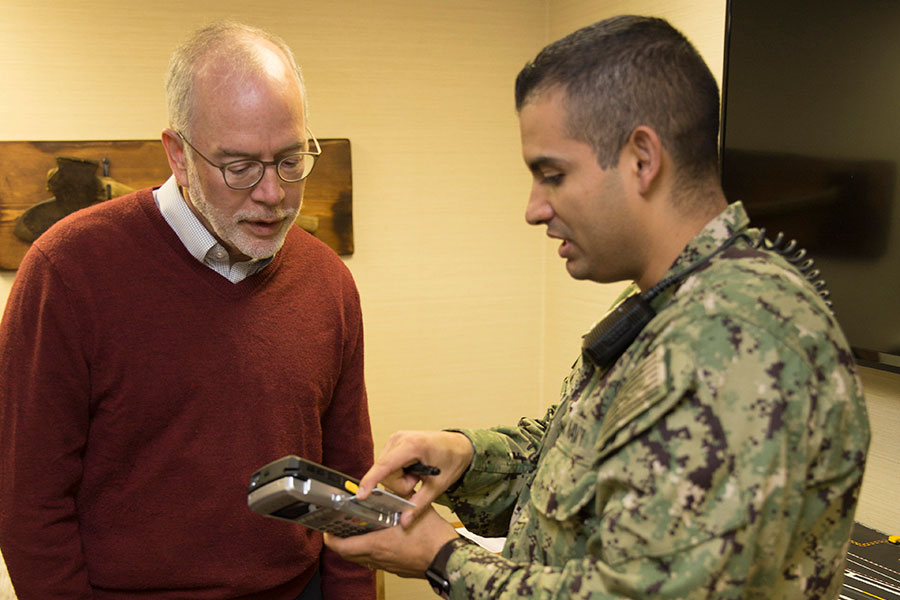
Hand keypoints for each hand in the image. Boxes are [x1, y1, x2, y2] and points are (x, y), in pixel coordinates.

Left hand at [323, 506, 459, 577]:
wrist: (448, 558)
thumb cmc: (433, 538)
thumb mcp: (413, 508)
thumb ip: (398, 495)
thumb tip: (389, 483)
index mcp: (377, 544)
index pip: (342, 546)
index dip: (330, 538)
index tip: (327, 529)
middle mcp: (379, 558)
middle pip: (348, 555)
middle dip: (340, 542)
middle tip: (340, 528)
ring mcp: (387, 566)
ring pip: (362, 559)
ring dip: (356, 547)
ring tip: (358, 531)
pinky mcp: (397, 569)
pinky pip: (377, 562)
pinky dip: (372, 551)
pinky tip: (381, 540)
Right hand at [355, 430, 473, 526]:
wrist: (459, 445)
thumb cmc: (451, 460)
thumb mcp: (438, 486)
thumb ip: (419, 504)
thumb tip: (403, 522)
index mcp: (412, 445)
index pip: (385, 466)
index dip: (371, 481)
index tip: (361, 496)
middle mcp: (399, 438)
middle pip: (385, 474)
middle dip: (400, 484)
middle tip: (418, 481)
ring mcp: (395, 439)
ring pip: (384, 471)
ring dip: (399, 479)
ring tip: (417, 475)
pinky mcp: (393, 442)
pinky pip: (386, 466)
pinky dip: (397, 473)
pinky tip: (411, 470)